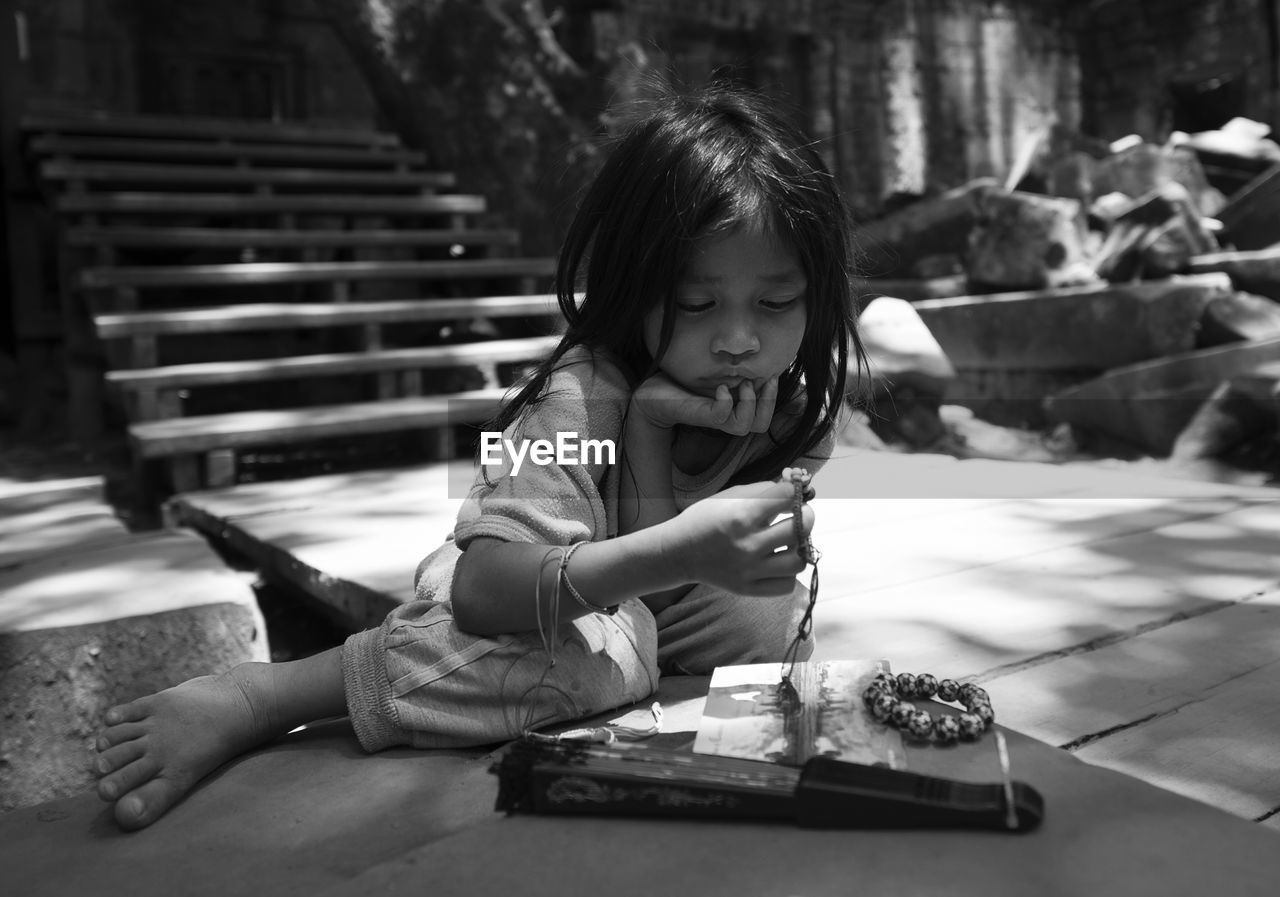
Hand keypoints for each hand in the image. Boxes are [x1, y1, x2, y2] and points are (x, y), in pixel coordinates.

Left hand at [631, 373, 778, 435]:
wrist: (650, 395)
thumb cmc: (680, 383)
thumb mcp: (712, 372)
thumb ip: (731, 370)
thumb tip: (752, 352)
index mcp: (732, 408)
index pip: (764, 415)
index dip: (773, 398)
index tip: (772, 374)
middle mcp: (725, 417)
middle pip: (761, 425)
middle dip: (769, 402)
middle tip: (766, 379)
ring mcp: (712, 418)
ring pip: (745, 427)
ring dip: (750, 403)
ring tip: (741, 384)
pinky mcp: (699, 416)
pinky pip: (721, 417)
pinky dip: (726, 402)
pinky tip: (720, 387)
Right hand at [661, 478, 814, 595]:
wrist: (678, 552)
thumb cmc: (705, 519)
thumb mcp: (729, 496)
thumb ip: (763, 490)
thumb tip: (794, 487)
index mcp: (741, 515)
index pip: (787, 497)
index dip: (793, 491)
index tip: (789, 493)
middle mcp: (748, 544)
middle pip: (800, 528)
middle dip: (805, 516)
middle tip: (797, 516)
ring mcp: (749, 570)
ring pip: (799, 561)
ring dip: (799, 548)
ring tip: (788, 542)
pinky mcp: (748, 589)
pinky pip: (786, 585)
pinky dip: (787, 573)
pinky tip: (777, 561)